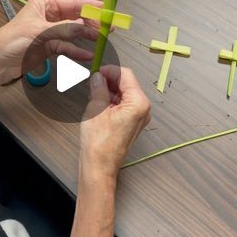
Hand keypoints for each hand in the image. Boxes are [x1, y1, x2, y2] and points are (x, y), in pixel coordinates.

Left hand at [0, 0, 100, 109]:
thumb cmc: (12, 41)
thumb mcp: (39, 33)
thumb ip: (64, 30)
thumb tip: (85, 28)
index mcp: (45, 3)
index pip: (74, 2)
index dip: (91, 7)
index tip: (108, 11)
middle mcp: (50, 14)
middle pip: (77, 17)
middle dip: (92, 23)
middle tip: (109, 28)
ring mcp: (51, 31)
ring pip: (74, 32)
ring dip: (87, 37)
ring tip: (102, 40)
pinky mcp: (49, 46)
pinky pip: (67, 47)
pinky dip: (77, 51)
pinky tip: (88, 55)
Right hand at [79, 65, 150, 187]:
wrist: (99, 166)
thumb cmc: (99, 144)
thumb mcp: (95, 108)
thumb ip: (98, 88)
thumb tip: (98, 77)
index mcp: (138, 103)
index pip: (126, 75)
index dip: (110, 70)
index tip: (97, 71)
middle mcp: (143, 109)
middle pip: (127, 83)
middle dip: (110, 80)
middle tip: (93, 80)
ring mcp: (139, 117)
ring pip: (124, 93)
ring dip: (110, 90)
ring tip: (93, 93)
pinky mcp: (132, 123)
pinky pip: (124, 104)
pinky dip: (112, 100)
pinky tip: (99, 103)